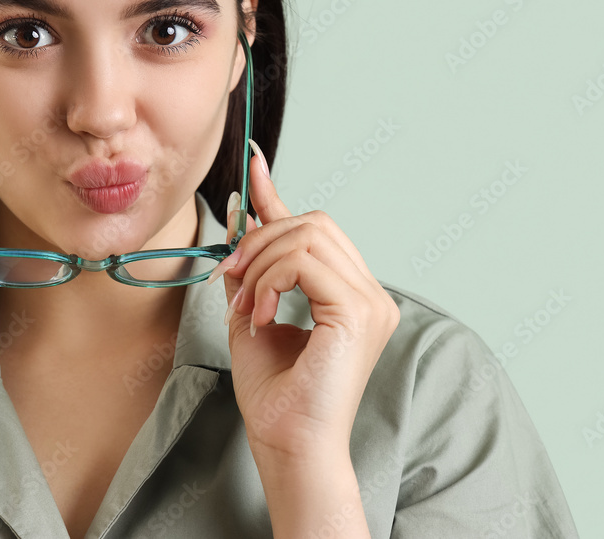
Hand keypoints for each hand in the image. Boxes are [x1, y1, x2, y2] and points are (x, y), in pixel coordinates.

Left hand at [210, 140, 399, 460]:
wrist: (287, 443)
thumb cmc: (274, 393)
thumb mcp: (253, 311)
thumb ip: (253, 266)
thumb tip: (241, 213)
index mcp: (350, 294)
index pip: (315, 228)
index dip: (278, 193)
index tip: (253, 161)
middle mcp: (369, 293)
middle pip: (313, 222)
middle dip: (261, 238)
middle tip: (232, 277)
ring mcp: (371, 301)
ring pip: (308, 235)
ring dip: (262, 262)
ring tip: (247, 303)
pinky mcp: (359, 311)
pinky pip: (305, 261)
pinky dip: (271, 279)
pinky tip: (262, 313)